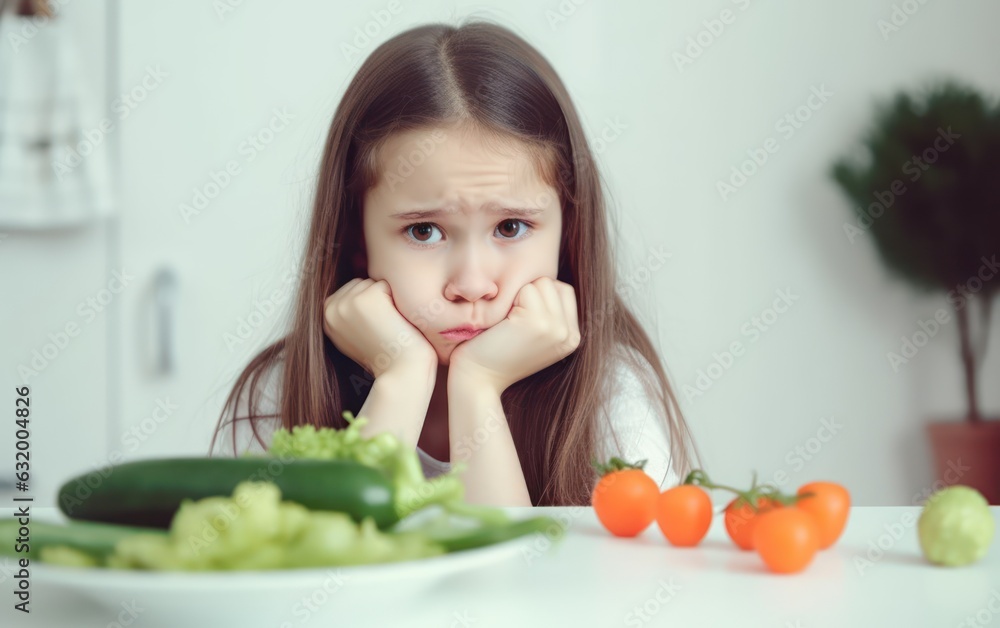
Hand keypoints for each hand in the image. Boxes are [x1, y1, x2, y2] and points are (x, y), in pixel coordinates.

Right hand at [323, 278, 436, 379]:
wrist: (399, 370)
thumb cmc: (384, 354)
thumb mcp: (354, 334)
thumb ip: (347, 313)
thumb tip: (354, 289)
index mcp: (326, 316)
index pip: (352, 290)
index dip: (369, 308)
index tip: (371, 331)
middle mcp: (331, 308)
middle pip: (362, 283)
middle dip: (376, 302)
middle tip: (380, 329)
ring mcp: (347, 302)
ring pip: (373, 283)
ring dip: (385, 301)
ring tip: (386, 327)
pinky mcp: (366, 298)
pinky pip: (386, 284)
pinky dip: (395, 300)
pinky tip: (394, 323)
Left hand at [449, 277, 580, 393]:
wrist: (477, 380)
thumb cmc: (496, 353)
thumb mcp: (532, 335)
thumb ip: (547, 313)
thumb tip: (545, 280)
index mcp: (572, 338)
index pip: (563, 291)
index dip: (537, 296)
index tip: (520, 320)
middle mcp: (569, 334)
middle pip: (552, 283)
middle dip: (529, 294)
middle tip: (511, 323)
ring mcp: (556, 328)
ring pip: (541, 282)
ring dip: (519, 296)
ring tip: (508, 323)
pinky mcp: (538, 323)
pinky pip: (526, 289)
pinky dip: (510, 299)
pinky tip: (502, 323)